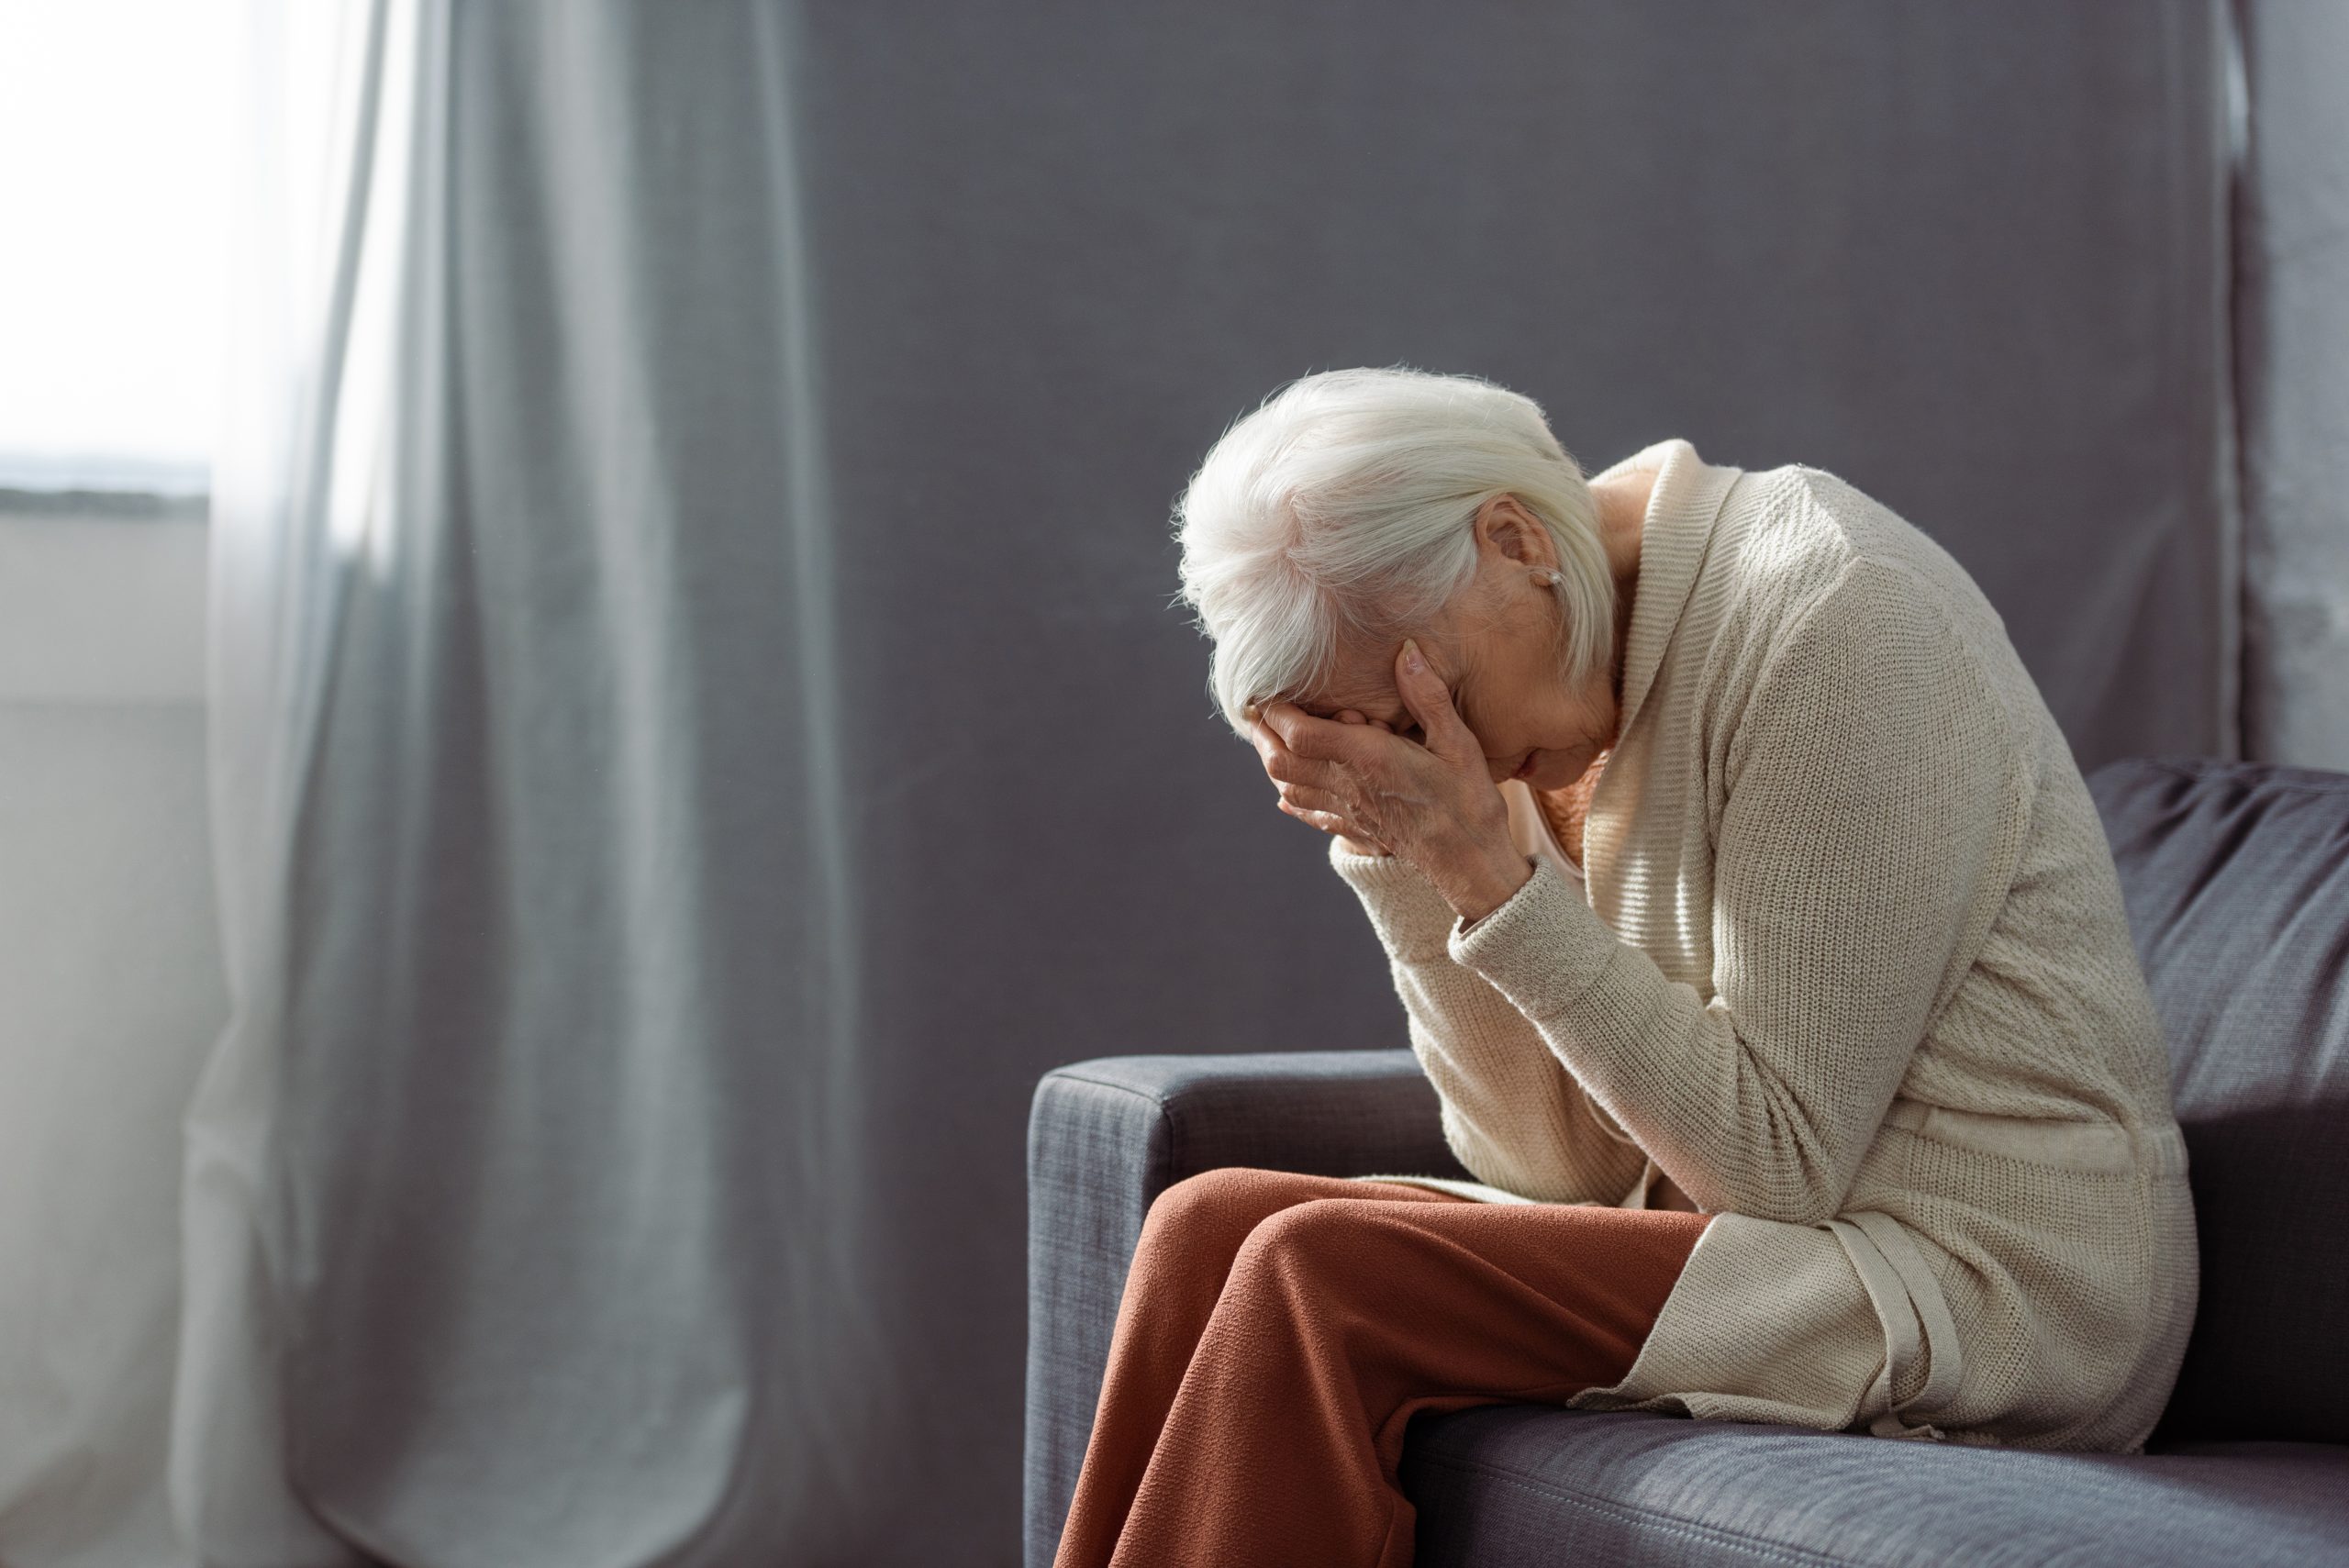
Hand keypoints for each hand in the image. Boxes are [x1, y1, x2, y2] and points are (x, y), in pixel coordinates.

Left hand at [1241, 639, 1533, 921]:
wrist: (1471, 862)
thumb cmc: (1468, 799)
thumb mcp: (1457, 740)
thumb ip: (1426, 695)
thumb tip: (1406, 649)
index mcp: (1367, 758)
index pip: (1299, 733)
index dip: (1276, 711)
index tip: (1271, 689)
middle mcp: (1347, 786)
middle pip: (1280, 762)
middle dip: (1264, 733)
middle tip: (1261, 709)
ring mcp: (1347, 811)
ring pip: (1288, 788)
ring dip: (1274, 761)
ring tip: (1273, 737)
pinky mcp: (1355, 829)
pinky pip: (1309, 813)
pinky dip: (1292, 798)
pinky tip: (1286, 794)